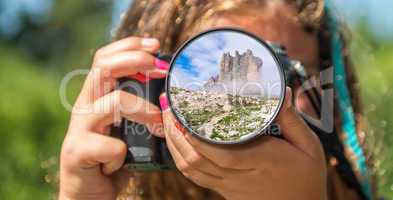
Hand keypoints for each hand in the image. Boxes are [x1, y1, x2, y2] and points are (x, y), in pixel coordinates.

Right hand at [59, 37, 167, 199]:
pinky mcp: (77, 152)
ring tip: (158, 125)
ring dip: (144, 110)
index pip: (105, 58)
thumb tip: (171, 96)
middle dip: (136, 60)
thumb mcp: (128, 130)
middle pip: (104, 66)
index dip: (129, 46)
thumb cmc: (112, 159)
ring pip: (114, 101)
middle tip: (161, 68)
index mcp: (96, 97)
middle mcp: (85, 107)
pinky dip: (122, 154)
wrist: (87, 194)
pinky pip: (110, 145)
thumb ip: (140, 112)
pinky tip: (121, 163)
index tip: (156, 45)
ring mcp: (79, 128)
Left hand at [160, 87, 326, 199]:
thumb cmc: (306, 177)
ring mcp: (229, 185)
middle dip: (176, 132)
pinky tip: (178, 143)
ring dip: (174, 145)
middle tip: (169, 107)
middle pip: (196, 158)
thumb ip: (292, 119)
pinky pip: (196, 177)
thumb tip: (283, 92)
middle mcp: (239, 175)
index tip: (183, 111)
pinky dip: (181, 160)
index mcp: (260, 160)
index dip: (195, 134)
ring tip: (168, 121)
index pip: (220, 150)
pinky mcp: (225, 190)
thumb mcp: (309, 145)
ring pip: (191, 169)